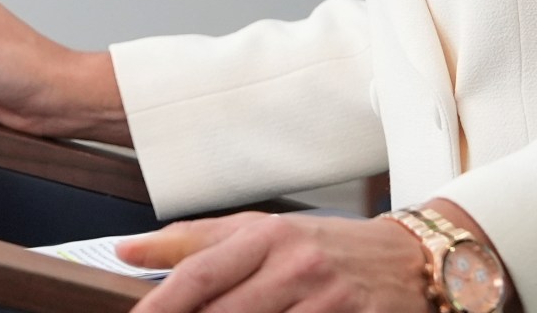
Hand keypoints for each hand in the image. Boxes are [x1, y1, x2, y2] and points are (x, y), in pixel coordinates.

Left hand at [119, 210, 430, 312]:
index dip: (162, 304)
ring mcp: (327, 300)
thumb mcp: (261, 231)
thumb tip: (127, 250)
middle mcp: (296, 264)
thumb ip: (192, 240)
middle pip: (225, 312)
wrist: (408, 260)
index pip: (200, 272)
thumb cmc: (325, 245)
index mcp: (267, 236)